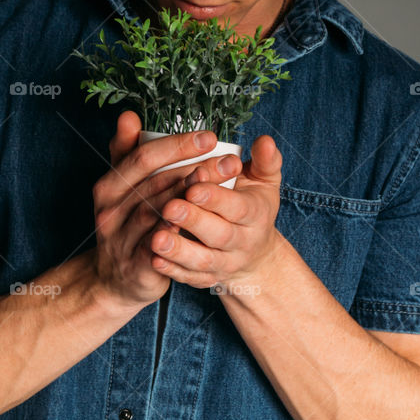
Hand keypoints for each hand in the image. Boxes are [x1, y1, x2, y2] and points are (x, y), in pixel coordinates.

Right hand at [91, 111, 238, 308]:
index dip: (177, 146)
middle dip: (197, 169)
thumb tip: (129, 115)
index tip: (210, 137)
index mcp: (109, 185)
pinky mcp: (136, 265)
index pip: (143, 157)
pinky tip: (205, 222)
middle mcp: (110, 210)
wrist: (116, 281)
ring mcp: (121, 239)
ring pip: (160, 213)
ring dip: (195, 198)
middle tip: (231, 162)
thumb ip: (127, 153)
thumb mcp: (122, 188)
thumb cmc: (128, 225)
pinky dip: (182, 233)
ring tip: (225, 187)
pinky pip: (161, 247)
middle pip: (157, 183)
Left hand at [149, 134, 283, 290]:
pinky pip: (190, 278)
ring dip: (179, 251)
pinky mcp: (208, 279)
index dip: (216, 198)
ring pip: (203, 260)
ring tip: (156, 239)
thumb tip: (264, 141)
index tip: (193, 186)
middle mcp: (243, 242)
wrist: (255, 254)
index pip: (238, 207)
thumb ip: (265, 160)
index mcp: (256, 214)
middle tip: (169, 208)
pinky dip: (173, 271)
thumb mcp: (264, 182)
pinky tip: (154, 260)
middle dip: (194, 222)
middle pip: (219, 234)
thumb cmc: (253, 207)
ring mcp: (225, 264)